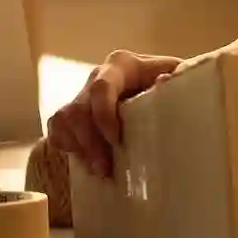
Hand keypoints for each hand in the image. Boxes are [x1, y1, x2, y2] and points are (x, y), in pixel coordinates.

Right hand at [44, 50, 185, 178]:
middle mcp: (97, 76)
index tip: (115, 139)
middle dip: (90, 141)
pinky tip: (86, 161)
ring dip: (80, 148)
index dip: (103, 114)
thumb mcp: (180, 76)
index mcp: (122, 65)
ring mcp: (82, 95)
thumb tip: (166, 81)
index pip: (102, 87)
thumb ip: (181, 75)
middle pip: (79, 109)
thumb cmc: (171, 86)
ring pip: (65, 120)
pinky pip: (57, 129)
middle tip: (106, 168)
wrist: (159, 95)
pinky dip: (67, 146)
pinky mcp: (72, 113)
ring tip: (100, 171)